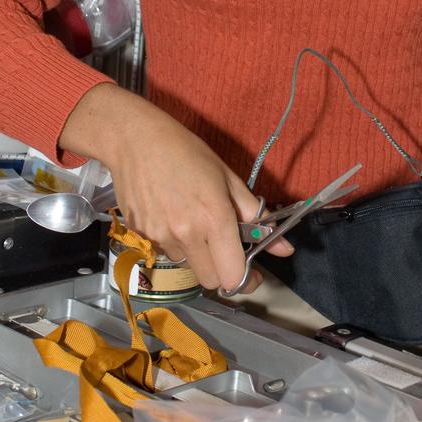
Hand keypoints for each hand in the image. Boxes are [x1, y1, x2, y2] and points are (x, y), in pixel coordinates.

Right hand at [62, 86, 292, 292]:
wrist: (136, 140)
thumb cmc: (187, 152)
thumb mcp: (228, 178)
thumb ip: (257, 217)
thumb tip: (286, 249)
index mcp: (214, 217)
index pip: (232, 276)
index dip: (246, 280)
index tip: (252, 273)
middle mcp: (186, 233)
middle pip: (211, 281)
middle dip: (222, 269)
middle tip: (224, 247)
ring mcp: (159, 237)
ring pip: (188, 266)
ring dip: (196, 254)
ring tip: (192, 221)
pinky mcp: (139, 235)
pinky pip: (165, 253)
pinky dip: (174, 243)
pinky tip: (170, 216)